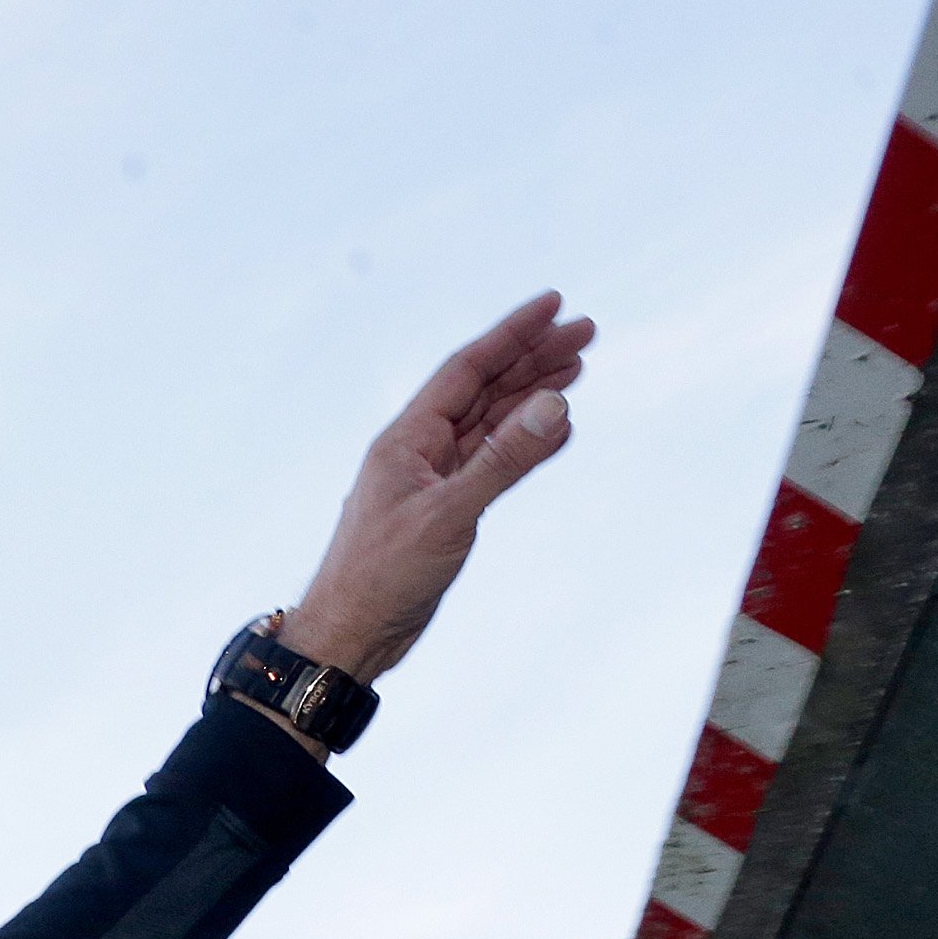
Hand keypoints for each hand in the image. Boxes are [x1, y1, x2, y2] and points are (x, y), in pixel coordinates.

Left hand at [278, 292, 594, 682]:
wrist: (350, 634)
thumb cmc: (381, 577)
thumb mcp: (448, 515)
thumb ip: (504, 461)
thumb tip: (556, 405)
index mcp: (407, 439)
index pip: (467, 369)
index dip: (511, 334)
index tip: (554, 304)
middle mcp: (418, 450)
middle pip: (483, 388)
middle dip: (532, 357)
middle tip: (586, 331)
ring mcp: (432, 479)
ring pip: (489, 422)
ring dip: (531, 394)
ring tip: (577, 367)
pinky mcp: (444, 509)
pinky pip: (490, 460)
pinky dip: (523, 440)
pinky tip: (554, 425)